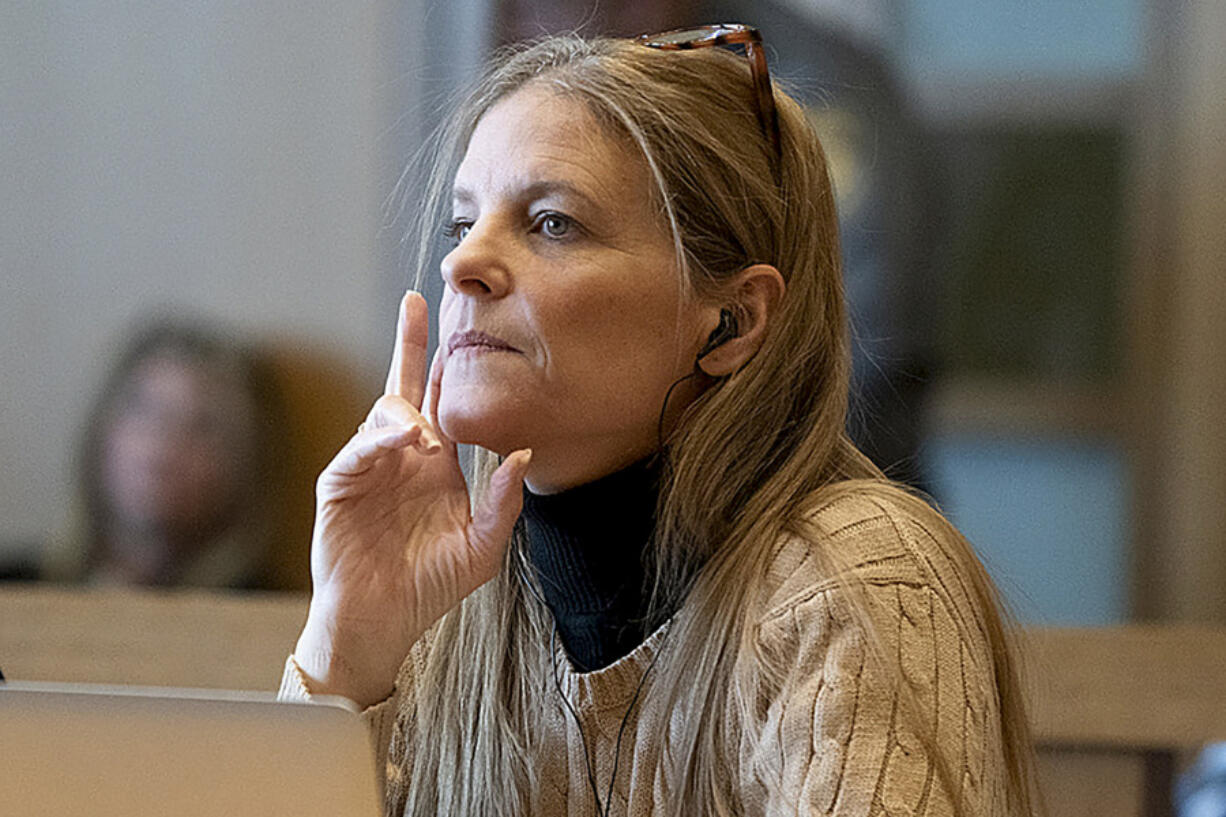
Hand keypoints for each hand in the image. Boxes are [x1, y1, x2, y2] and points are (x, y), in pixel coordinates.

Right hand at [293, 291, 530, 706]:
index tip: (463, 325)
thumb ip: (503, 502)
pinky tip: (406, 443)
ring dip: (408, 414)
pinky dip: (381, 440)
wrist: (382, 622)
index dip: (451, 367)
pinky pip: (359, 449)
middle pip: (406, 387)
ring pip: (383, 413)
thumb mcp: (481, 547)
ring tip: (428, 440)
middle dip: (410, 343)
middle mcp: (403, 456)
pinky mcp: (341, 485)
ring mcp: (369, 466)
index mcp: (437, 465)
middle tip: (416, 301)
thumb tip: (524, 451)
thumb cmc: (431, 585)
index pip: (445, 405)